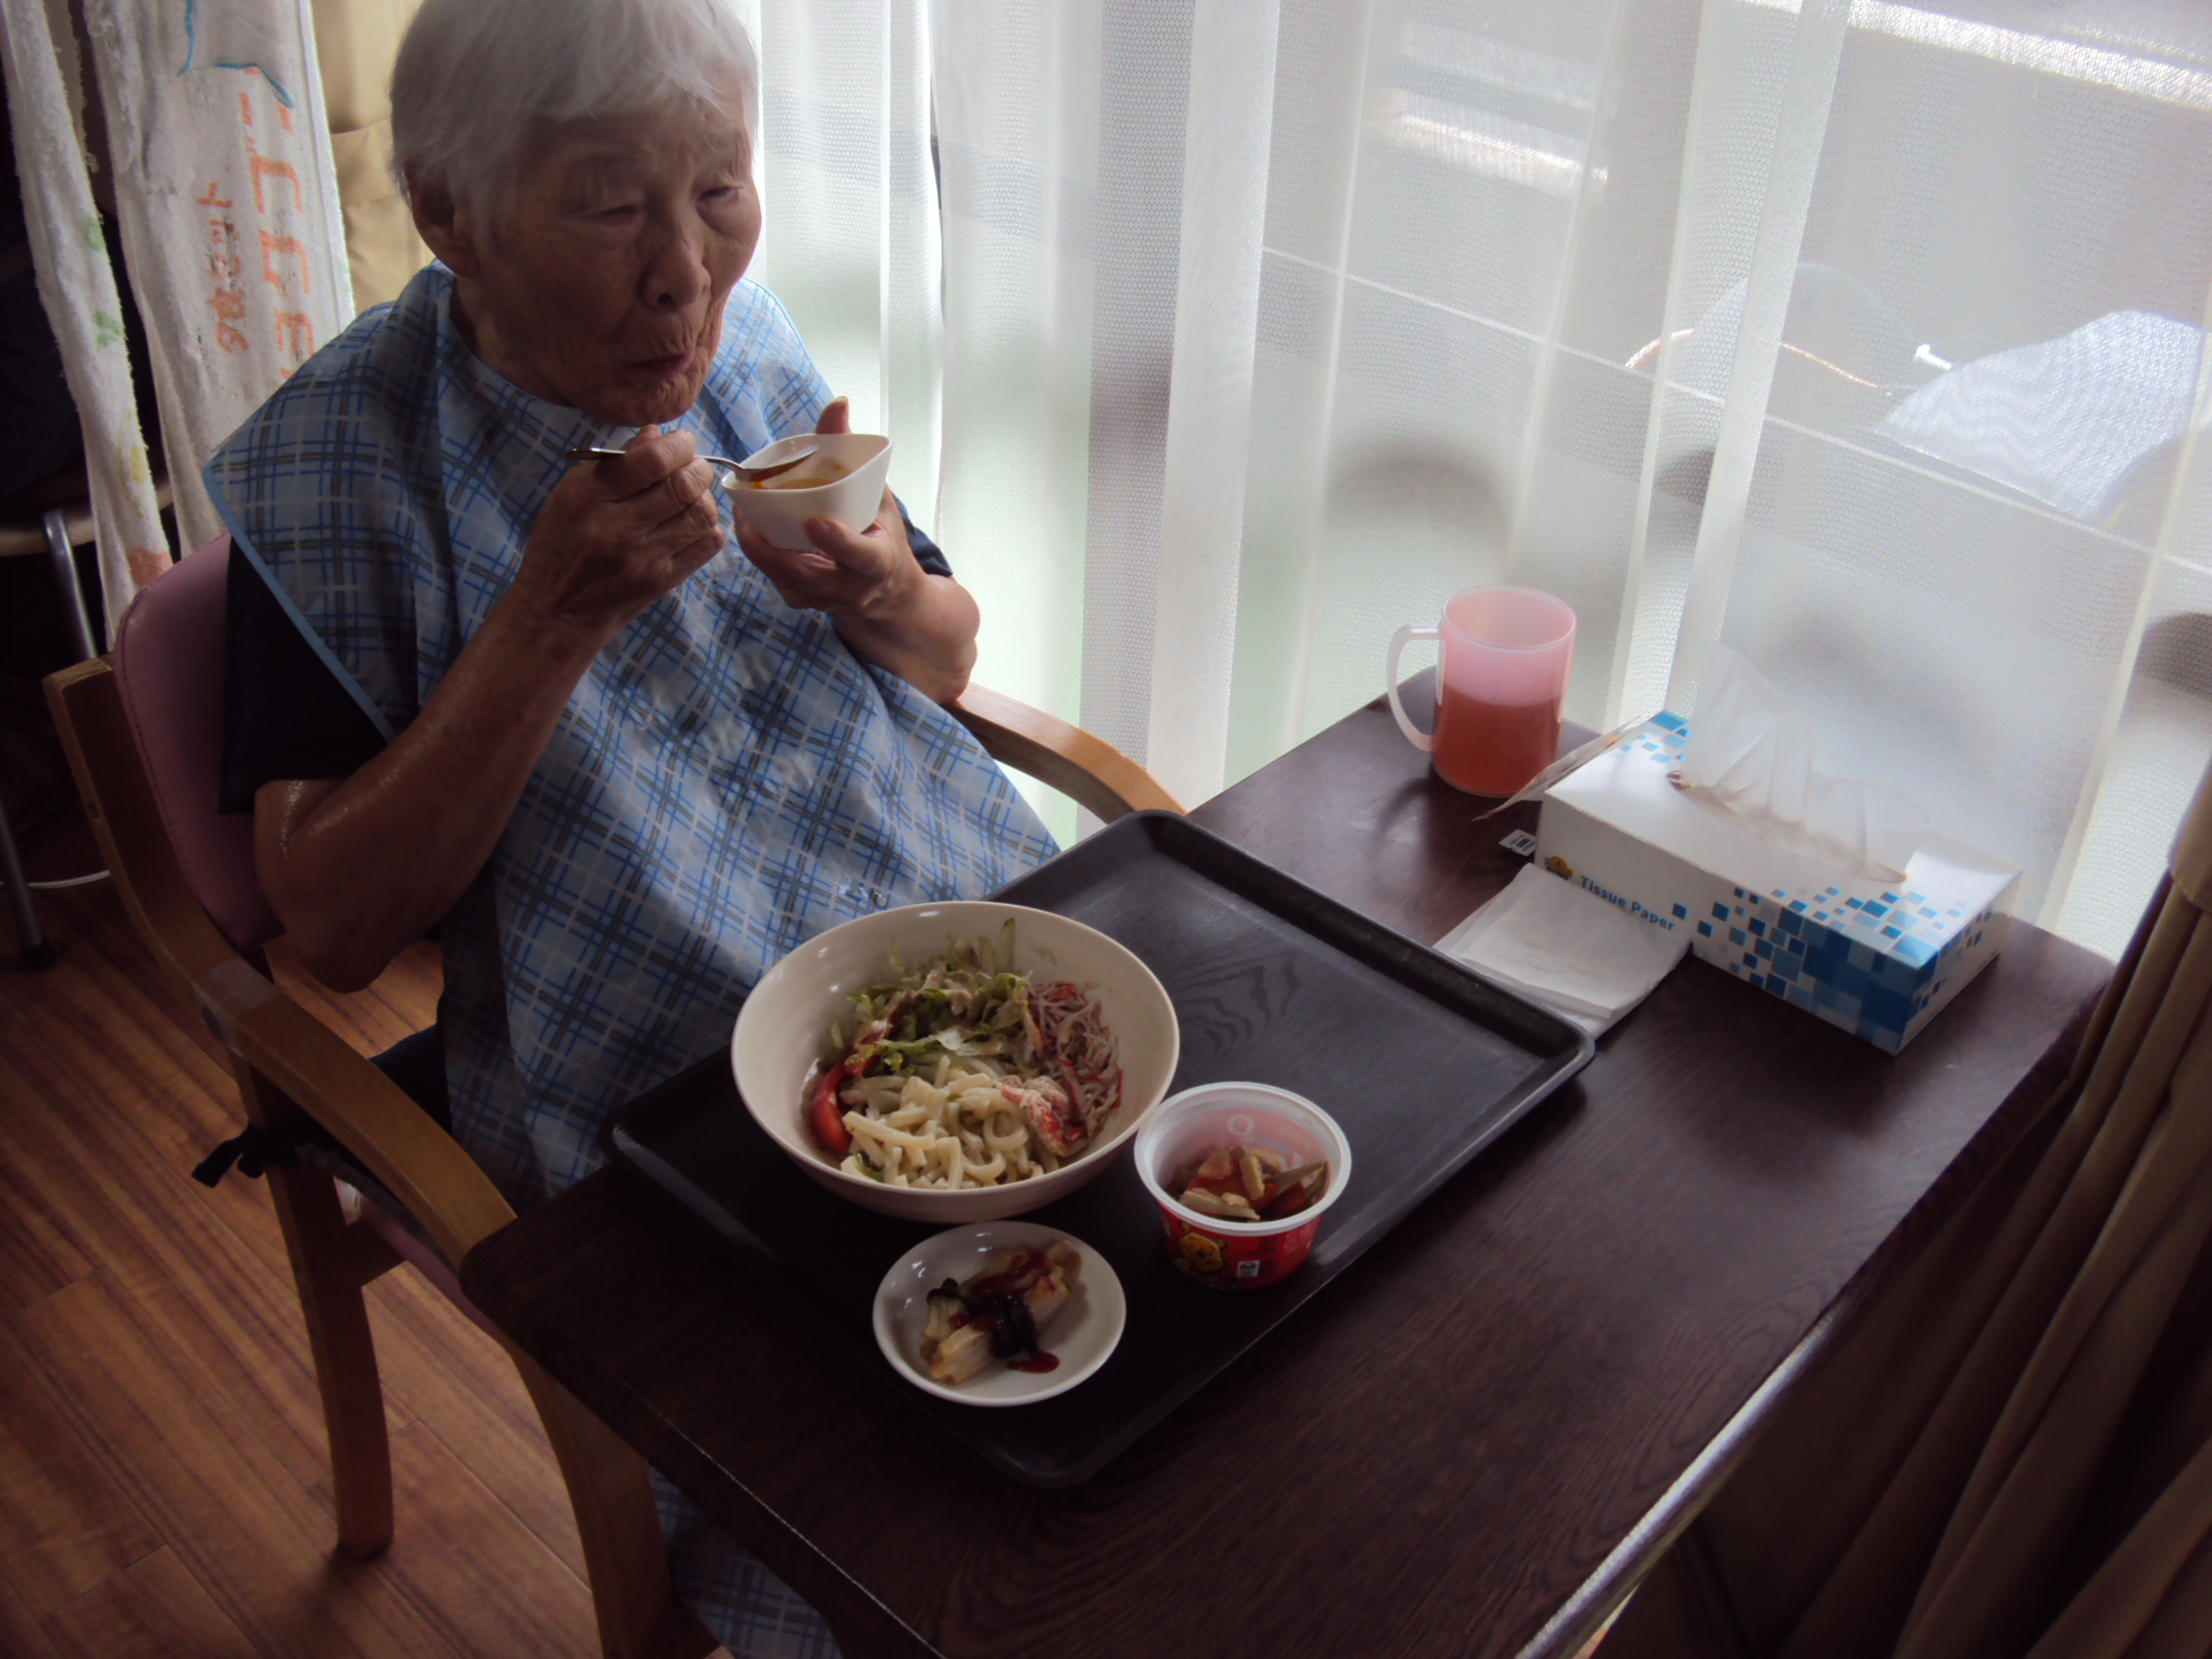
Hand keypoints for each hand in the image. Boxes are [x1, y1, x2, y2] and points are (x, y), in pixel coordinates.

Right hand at [504, 426, 724, 647]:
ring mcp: (646, 558)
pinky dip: (709, 525)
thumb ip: (614, 463)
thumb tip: (657, 435)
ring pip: (701, 514)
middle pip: (684, 486)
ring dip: (705, 496)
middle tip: (693, 465)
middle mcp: (619, 528)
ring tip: (693, 492)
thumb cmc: (560, 545)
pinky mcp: (664, 581)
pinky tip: (693, 521)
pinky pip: (707, 544)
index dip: (678, 444)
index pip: (652, 460)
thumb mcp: (570, 494)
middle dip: (698, 467)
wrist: (557, 610)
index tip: (682, 441)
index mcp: (589, 497)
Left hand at [731, 397, 920, 622]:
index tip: (817, 522)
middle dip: (768, 539)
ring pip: (775, 568)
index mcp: (877, 564)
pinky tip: (750, 514)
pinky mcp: (796, 598)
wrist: (885, 595)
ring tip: (744, 499)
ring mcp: (818, 599)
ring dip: (755, 535)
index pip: (858, 556)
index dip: (838, 542)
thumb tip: (837, 403)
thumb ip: (854, 454)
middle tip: (749, 497)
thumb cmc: (882, 537)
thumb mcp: (880, 498)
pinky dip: (757, 540)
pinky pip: (768, 567)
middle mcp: (847, 589)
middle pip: (800, 571)